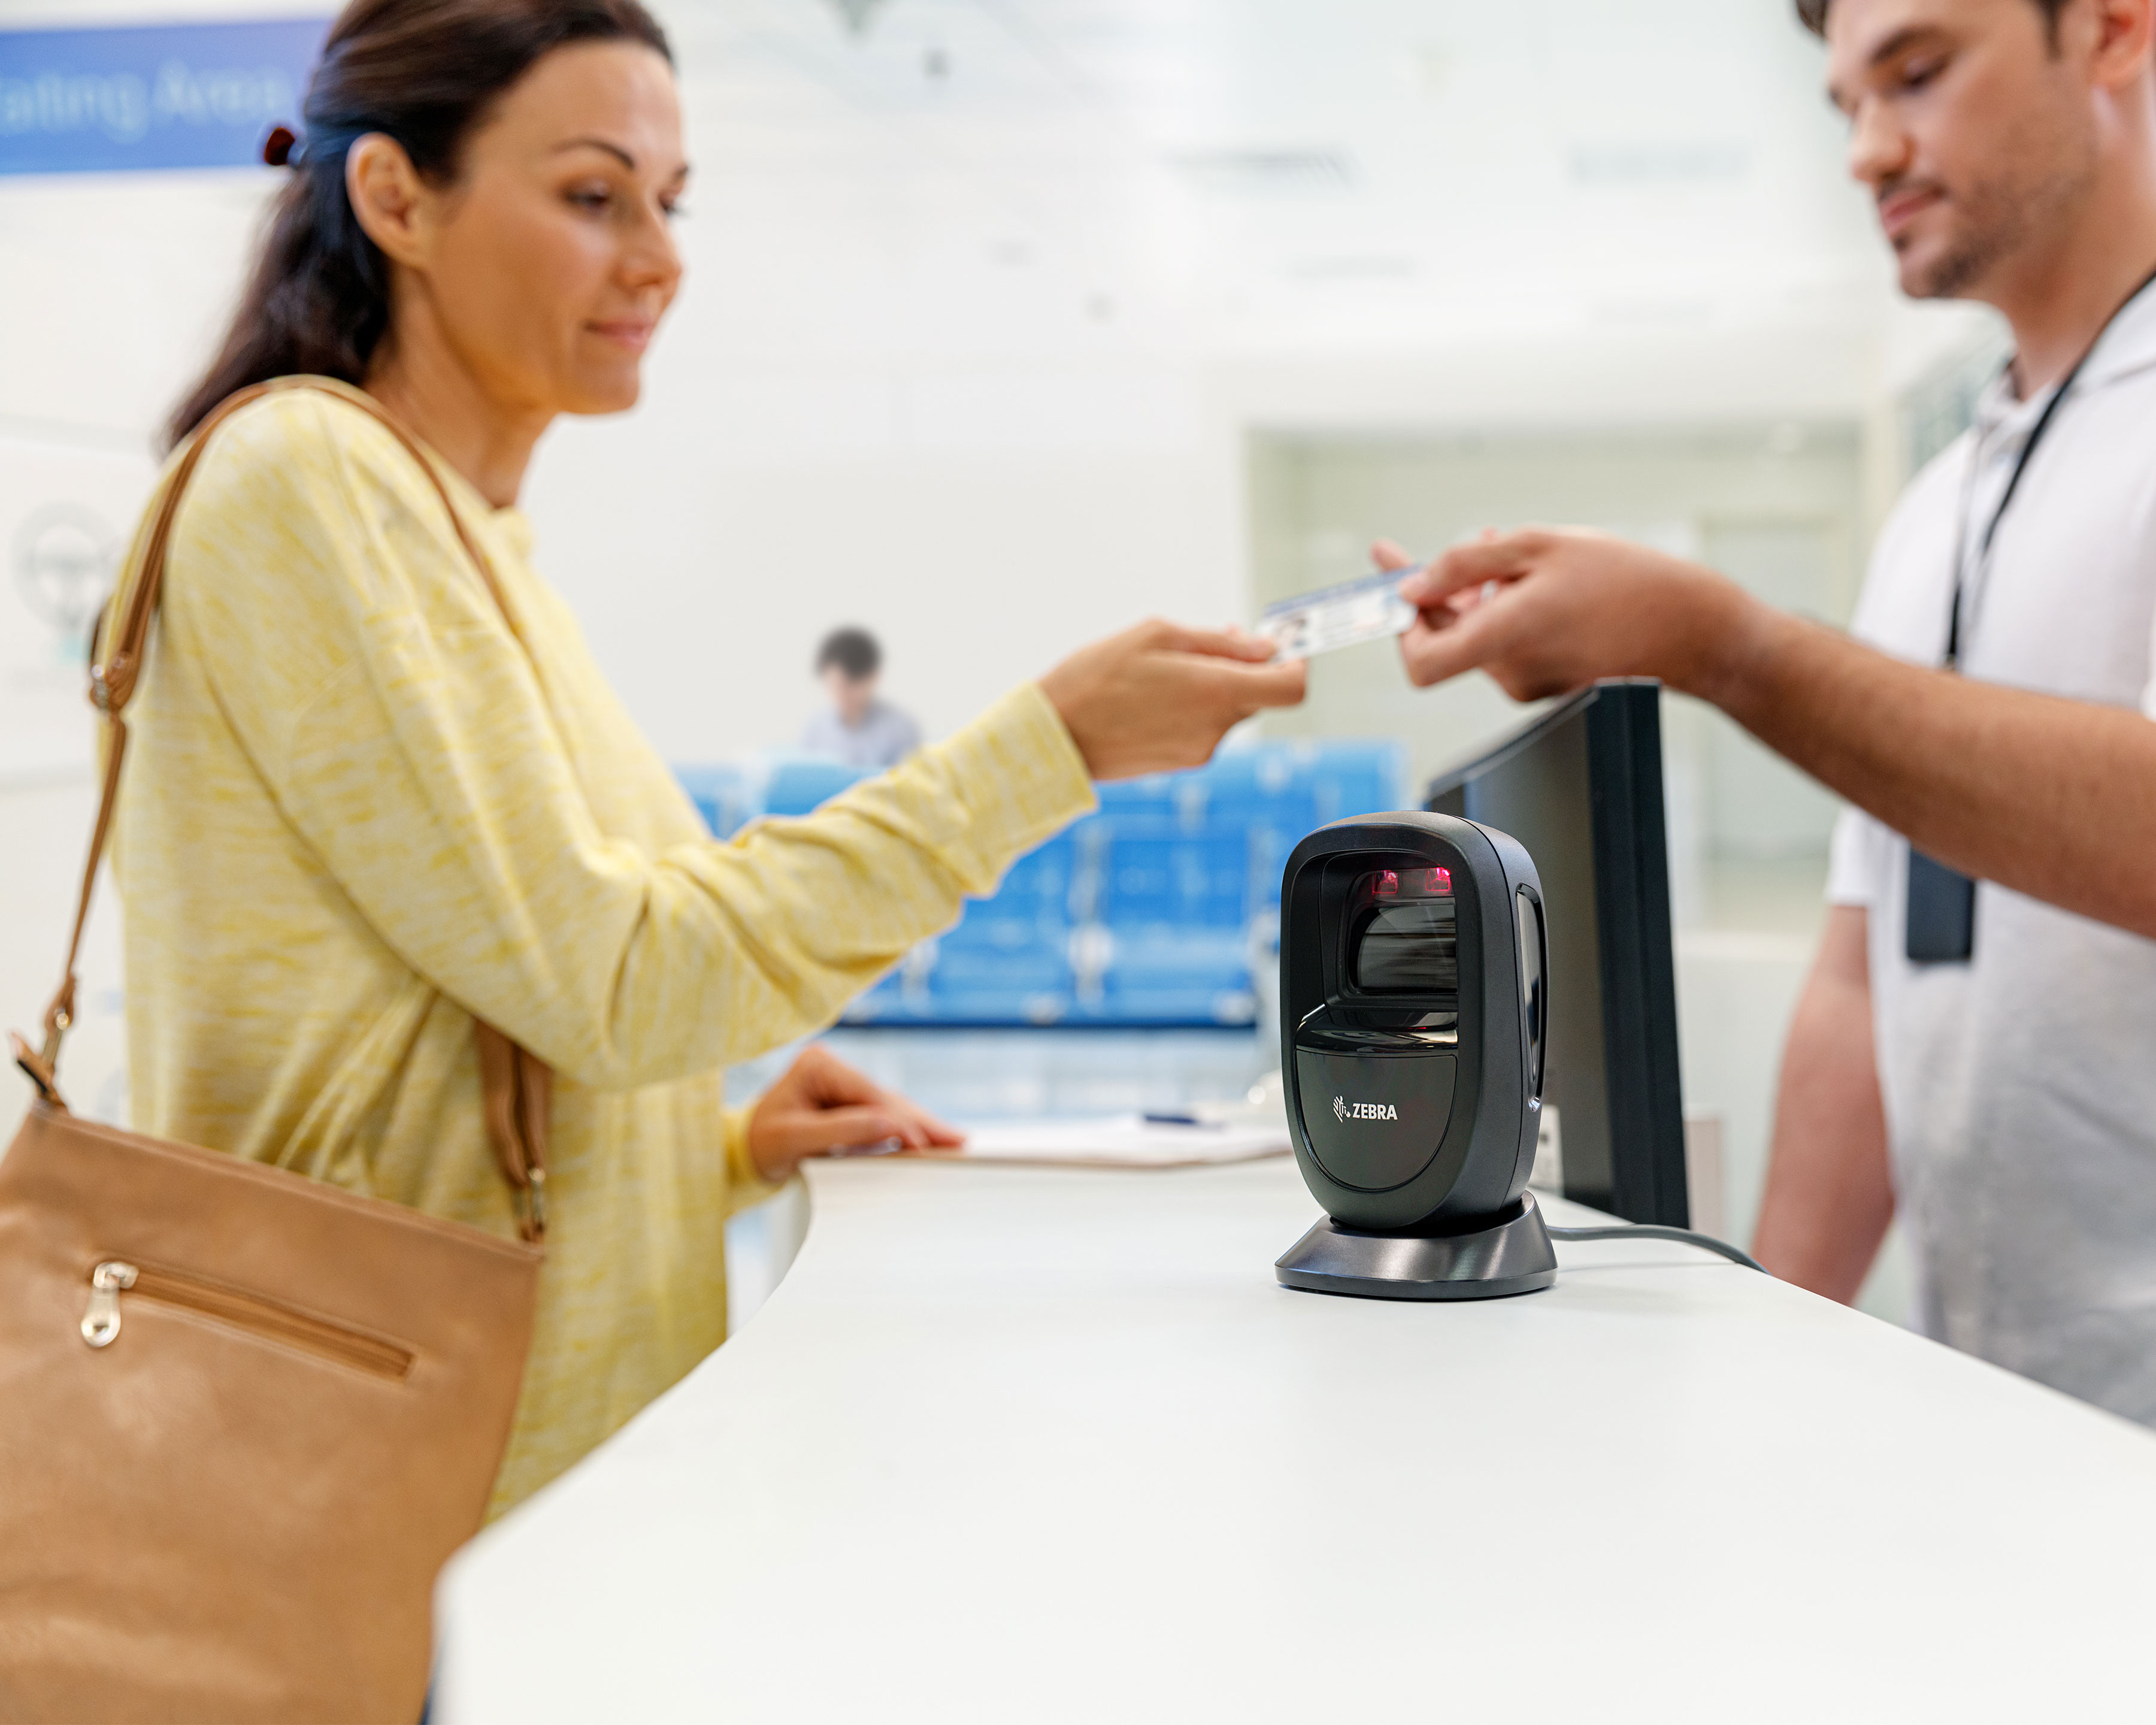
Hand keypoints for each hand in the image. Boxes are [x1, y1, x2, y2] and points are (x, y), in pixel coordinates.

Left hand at [744, 1044, 962, 1180]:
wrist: (742, 1155)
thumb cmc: (760, 1144)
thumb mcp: (794, 1139)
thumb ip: (842, 1131)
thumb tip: (890, 1125)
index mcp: (818, 1066)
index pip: (868, 1094)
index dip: (898, 1120)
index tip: (923, 1145)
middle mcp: (834, 1069)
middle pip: (886, 1098)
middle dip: (921, 1121)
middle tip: (957, 1140)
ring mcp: (842, 1086)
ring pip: (890, 1107)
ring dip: (921, 1126)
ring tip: (954, 1141)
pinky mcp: (848, 1104)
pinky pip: (883, 1118)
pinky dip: (907, 1131)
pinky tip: (930, 1140)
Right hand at [1040, 618, 1306, 781]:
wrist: (1051, 739)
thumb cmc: (1096, 677)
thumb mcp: (1156, 636)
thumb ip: (1218, 642)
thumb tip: (1263, 646)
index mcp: (1216, 693)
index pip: (1291, 688)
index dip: (1297, 663)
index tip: (1284, 646)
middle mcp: (1216, 729)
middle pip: (1258, 694)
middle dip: (1245, 666)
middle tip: (1215, 639)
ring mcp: (1200, 751)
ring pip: (1228, 710)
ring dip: (1213, 685)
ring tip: (1165, 667)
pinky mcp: (1181, 764)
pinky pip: (1205, 728)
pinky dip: (1194, 707)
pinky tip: (1154, 694)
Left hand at [1380, 530, 1767, 702]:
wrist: (1694, 629)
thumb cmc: (1628, 582)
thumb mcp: (1540, 546)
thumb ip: (1464, 565)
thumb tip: (1410, 587)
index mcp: (1507, 638)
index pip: (1421, 661)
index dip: (1401, 625)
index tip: (1401, 589)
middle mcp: (1512, 673)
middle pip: (1446, 640)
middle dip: (1443, 591)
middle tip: (1458, 548)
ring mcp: (1529, 685)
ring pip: (1478, 636)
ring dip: (1482, 593)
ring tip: (1519, 555)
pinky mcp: (1546, 685)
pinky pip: (1506, 644)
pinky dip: (1509, 610)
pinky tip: (1540, 581)